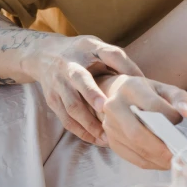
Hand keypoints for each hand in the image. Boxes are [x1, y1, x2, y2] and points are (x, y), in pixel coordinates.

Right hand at [23, 34, 143, 145]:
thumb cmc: (82, 52)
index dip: (125, 66)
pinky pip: (66, 120)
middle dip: (93, 94)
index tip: (139, 81)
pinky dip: (82, 131)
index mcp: (87, 48)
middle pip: (81, 79)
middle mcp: (69, 66)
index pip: (110, 54)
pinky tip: (97, 139)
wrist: (44, 55)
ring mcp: (58, 84)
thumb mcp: (98, 47)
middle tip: (108, 108)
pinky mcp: (52, 100)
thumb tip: (143, 81)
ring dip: (90, 123)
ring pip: (72, 106)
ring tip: (109, 137)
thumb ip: (117, 60)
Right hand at [97, 74, 186, 169]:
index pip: (152, 105)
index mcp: (130, 87)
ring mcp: (109, 124)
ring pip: (134, 146)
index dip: (169, 117)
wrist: (121, 95)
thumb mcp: (164, 89)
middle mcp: (115, 106)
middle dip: (160, 148)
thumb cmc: (147, 93)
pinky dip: (148, 162)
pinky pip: (130, 156)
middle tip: (179, 155)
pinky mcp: (110, 140)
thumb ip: (179, 98)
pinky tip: (161, 162)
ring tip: (174, 161)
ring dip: (156, 158)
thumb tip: (185, 113)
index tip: (181, 122)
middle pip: (138, 132)